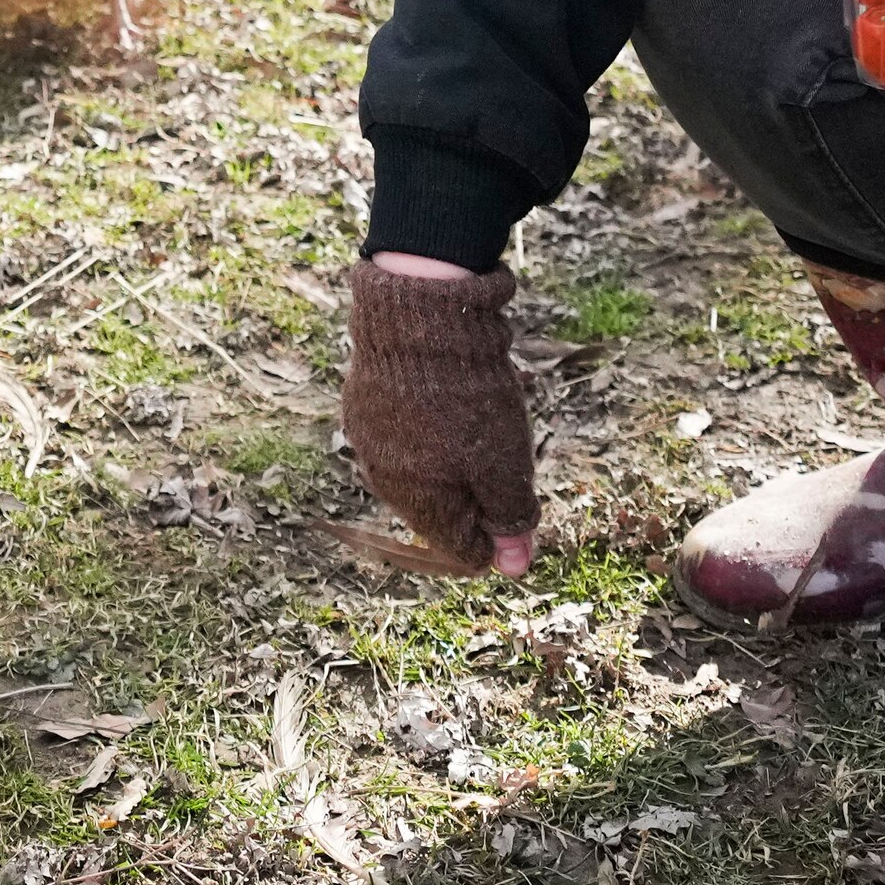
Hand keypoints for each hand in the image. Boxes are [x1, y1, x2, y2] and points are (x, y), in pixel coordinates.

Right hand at [342, 257, 540, 574]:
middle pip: (442, 508)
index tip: (521, 501)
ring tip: (479, 414)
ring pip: (423, 466)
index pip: (462, 549)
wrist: (420, 315)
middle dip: (478, 491)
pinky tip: (450, 393)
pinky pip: (405, 429)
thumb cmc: (468, 398)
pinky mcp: (364, 398)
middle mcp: (382, 478)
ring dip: (456, 453)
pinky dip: (431, 422)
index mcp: (417, 502)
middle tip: (504, 448)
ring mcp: (368, 436)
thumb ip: (510, 521)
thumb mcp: (505, 466)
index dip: (500, 535)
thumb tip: (514, 569)